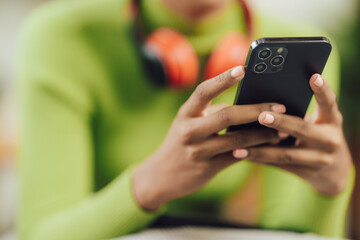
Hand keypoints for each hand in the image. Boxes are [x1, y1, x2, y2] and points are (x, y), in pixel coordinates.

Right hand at [132, 66, 286, 210]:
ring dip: (263, 134)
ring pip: (237, 139)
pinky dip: (255, 150)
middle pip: (227, 115)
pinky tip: (269, 146)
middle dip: (256, 110)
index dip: (223, 79)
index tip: (244, 68)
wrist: (161, 176)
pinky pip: (237, 157)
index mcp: (185, 114)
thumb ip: (212, 114)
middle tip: (280, 107)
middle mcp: (189, 131)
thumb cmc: (180, 143)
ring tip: (282, 130)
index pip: (204, 91)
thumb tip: (248, 105)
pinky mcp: (207, 168)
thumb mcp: (189, 124)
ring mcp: (197, 151)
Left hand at [233, 74, 352, 195]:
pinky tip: (240, 155)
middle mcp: (330, 140)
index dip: (322, 90)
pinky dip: (259, 159)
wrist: (333, 169)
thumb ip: (300, 111)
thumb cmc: (317, 134)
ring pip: (285, 154)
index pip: (329, 102)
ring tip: (238, 146)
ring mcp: (320, 159)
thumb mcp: (318, 121)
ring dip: (260, 149)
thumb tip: (263, 102)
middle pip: (302, 129)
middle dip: (281, 122)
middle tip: (261, 116)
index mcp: (332, 120)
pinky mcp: (307, 173)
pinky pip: (278, 165)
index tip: (313, 76)